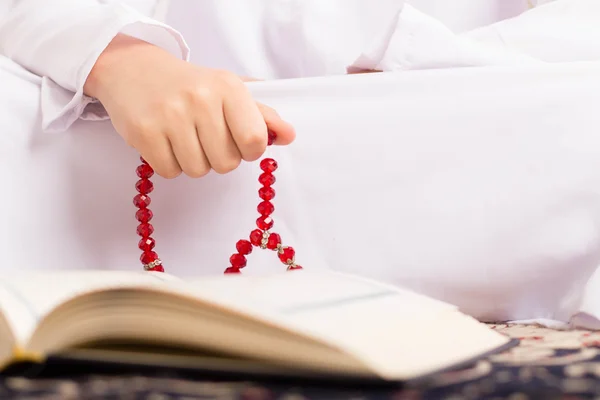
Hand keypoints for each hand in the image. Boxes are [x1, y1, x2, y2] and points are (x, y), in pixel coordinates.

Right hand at [84, 34, 294, 177]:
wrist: (133, 69)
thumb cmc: (189, 86)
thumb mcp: (228, 91)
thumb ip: (261, 115)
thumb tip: (289, 135)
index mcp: (228, 87)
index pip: (255, 141)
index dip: (249, 150)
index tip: (238, 140)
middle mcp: (200, 98)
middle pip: (227, 163)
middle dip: (219, 157)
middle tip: (205, 136)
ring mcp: (169, 115)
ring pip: (198, 171)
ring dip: (194, 161)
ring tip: (183, 137)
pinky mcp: (143, 132)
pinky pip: (170, 172)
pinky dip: (169, 163)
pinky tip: (165, 141)